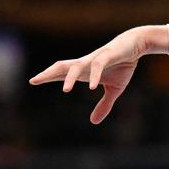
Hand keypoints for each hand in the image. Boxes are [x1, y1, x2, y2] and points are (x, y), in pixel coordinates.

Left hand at [28, 25, 165, 123]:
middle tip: (34, 81)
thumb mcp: (114, 89)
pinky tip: (93, 87)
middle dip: (48, 74)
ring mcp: (95, 58)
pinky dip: (95, 76)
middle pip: (62, 67)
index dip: (47, 76)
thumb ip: (104, 105)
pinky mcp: (107, 55)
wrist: (135, 46)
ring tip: (65, 90)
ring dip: (70, 78)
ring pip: (77, 66)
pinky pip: (98, 66)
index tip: (33, 81)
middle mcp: (85, 63)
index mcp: (84, 71)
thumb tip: (94, 122)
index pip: (61, 73)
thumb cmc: (122, 66)